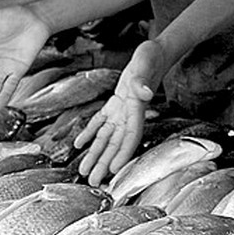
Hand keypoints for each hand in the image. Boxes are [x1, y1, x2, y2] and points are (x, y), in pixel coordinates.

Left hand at [73, 40, 161, 185]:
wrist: (154, 53)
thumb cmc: (151, 58)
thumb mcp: (146, 64)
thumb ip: (143, 81)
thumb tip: (144, 94)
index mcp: (137, 107)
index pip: (131, 135)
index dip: (123, 153)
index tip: (113, 169)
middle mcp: (129, 114)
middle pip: (116, 143)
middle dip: (104, 162)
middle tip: (93, 181)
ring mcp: (122, 110)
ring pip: (107, 136)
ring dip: (95, 153)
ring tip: (85, 170)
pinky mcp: (115, 104)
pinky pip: (100, 122)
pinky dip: (90, 132)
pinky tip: (79, 144)